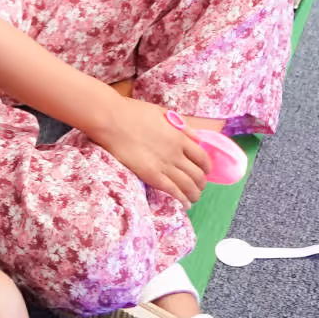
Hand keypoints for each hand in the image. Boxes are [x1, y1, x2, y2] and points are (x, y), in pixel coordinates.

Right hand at [89, 96, 208, 207]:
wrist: (111, 119)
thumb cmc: (133, 112)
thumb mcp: (162, 112)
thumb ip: (181, 126)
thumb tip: (196, 138)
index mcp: (179, 137)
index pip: (202, 157)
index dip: (207, 167)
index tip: (205, 171)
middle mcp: (176, 153)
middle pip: (197, 174)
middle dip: (201, 183)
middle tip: (198, 186)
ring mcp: (164, 165)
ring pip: (188, 186)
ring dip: (194, 194)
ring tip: (193, 198)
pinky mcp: (151, 175)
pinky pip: (172, 191)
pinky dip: (182, 199)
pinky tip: (184, 204)